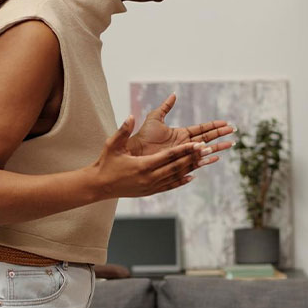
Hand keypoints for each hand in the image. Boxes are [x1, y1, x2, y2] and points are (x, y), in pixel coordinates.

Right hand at [87, 115, 205, 198]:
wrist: (99, 186)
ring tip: (204, 160)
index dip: (185, 149)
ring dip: (191, 167)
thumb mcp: (112, 145)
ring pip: (175, 176)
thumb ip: (123, 130)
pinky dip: (181, 181)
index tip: (198, 143)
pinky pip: (169, 186)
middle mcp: (149, 178)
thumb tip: (130, 116)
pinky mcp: (149, 192)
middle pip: (176, 166)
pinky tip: (191, 176)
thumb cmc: (105, 163)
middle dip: (193, 157)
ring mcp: (150, 186)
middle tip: (208, 149)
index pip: (169, 156)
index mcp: (142, 166)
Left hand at [126, 93, 234, 165]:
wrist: (135, 151)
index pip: (202, 129)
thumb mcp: (155, 117)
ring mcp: (184, 153)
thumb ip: (166, 107)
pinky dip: (206, 160)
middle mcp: (185, 144)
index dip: (214, 126)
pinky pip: (196, 161)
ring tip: (231, 144)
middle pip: (207, 138)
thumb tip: (174, 94)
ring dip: (218, 147)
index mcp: (182, 134)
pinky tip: (216, 158)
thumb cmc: (143, 136)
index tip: (226, 123)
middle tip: (234, 131)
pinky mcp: (180, 162)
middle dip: (221, 135)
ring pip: (205, 150)